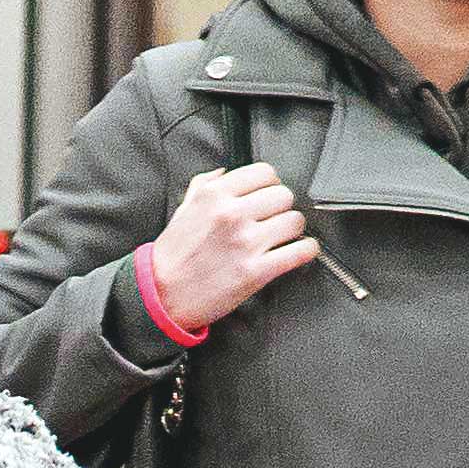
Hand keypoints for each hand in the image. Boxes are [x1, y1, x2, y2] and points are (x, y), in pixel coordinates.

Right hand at [138, 162, 314, 335]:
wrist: (162, 296)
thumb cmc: (173, 255)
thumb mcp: (183, 209)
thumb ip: (204, 185)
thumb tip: (225, 171)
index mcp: (214, 195)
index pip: (264, 172)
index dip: (270, 184)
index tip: (268, 195)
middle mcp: (231, 214)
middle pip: (283, 195)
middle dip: (281, 207)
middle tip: (274, 218)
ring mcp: (245, 243)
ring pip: (295, 221)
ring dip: (293, 229)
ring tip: (284, 236)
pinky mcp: (255, 272)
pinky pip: (299, 252)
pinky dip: (306, 250)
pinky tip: (301, 250)